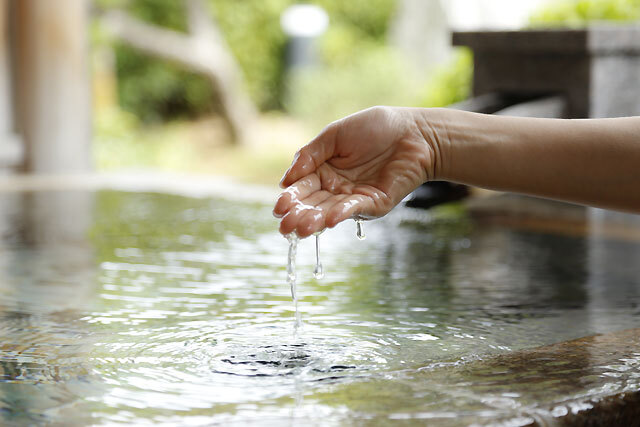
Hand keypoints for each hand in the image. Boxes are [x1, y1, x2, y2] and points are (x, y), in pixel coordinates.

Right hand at [273, 106, 437, 237]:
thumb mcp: (334, 135)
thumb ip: (310, 155)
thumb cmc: (375, 128)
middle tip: (284, 226)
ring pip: (329, 211)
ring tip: (301, 229)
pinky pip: (354, 209)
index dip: (290, 197)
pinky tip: (327, 220)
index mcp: (323, 170)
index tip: (279, 207)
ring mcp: (354, 198)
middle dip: (298, 215)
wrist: (414, 132)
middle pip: (312, 203)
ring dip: (315, 221)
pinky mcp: (373, 205)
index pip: (301, 187)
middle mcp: (335, 187)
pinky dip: (341, 214)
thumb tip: (286, 180)